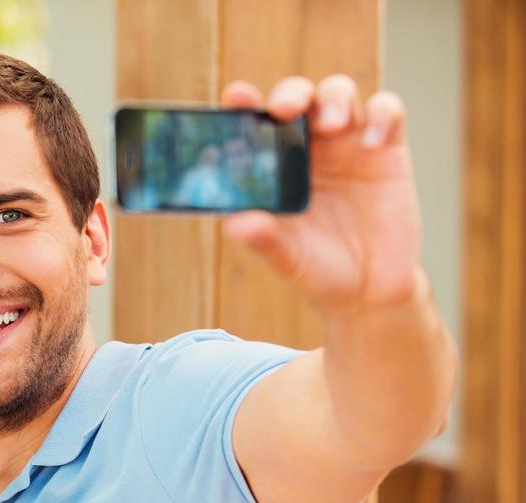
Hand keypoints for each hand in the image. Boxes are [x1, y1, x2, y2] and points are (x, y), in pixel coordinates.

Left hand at [221, 75, 421, 318]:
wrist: (369, 289)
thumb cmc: (317, 269)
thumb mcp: (287, 258)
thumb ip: (263, 239)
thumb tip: (235, 224)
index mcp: (273, 166)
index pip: (255, 124)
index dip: (245, 104)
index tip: (236, 96)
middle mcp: (307, 148)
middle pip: (298, 97)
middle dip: (291, 94)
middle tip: (285, 110)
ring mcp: (348, 144)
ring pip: (339, 93)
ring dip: (333, 99)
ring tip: (331, 125)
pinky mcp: (387, 149)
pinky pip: (387, 112)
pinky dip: (381, 116)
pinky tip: (373, 144)